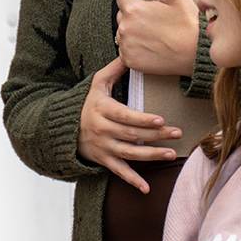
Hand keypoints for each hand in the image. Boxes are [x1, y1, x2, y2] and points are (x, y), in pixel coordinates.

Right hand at [78, 58, 180, 192]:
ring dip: (151, 155)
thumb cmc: (86, 103)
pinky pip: (119, 172)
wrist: (64, 129)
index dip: (142, 119)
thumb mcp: (95, 84)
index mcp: (103, 110)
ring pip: (129, 153)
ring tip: (170, 154)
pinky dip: (132, 181)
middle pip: (132, 134)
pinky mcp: (104, 160)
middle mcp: (103, 130)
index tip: (160, 119)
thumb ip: (113, 70)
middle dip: (155, 135)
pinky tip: (146, 189)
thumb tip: (128, 52)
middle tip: (177, 133)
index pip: (124, 115)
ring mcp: (103, 147)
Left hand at [115, 0, 200, 75]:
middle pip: (122, 17)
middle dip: (134, 17)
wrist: (197, 54)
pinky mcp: (130, 60)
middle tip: (155, 23)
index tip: (150, 8)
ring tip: (154, 35)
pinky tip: (151, 47)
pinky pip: (125, 52)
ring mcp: (126, 45)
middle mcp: (125, 28)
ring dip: (133, 33)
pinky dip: (134, 50)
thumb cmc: (189, 24)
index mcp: (133, 9)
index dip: (136, 1)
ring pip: (123, 34)